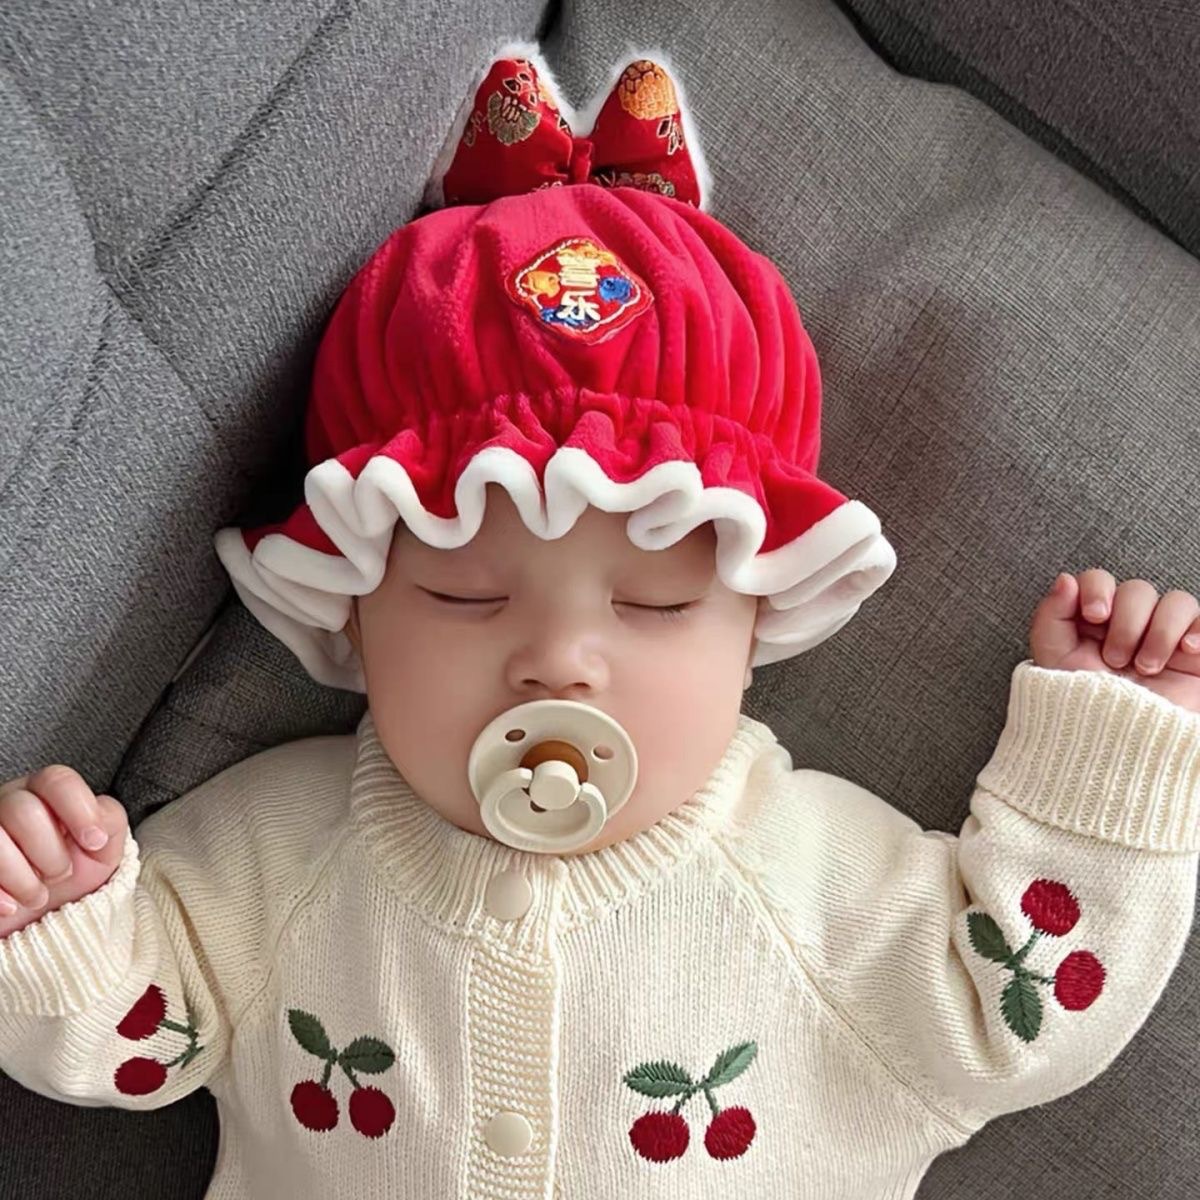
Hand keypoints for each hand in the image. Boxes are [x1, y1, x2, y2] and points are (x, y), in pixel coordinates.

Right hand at [0, 767, 128, 939]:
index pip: (56, 780)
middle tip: (60, 874)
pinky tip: (11, 907)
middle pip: (21, 810)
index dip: (80, 811)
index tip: (95, 842)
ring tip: (38, 897)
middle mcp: (9, 804)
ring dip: (23, 879)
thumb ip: (109, 821)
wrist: (49, 916)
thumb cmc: (77, 872)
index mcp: (46, 794)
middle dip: (50, 852)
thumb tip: (95, 826)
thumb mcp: (104, 848)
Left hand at [1029, 569, 1199, 713]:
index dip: (1097, 588)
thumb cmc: (1082, 706)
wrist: (1120, 749)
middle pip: (1137, 589)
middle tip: (1116, 659)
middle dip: (1126, 622)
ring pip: (1176, 601)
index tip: (1094, 616)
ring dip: (1159, 631)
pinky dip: (1196, 630)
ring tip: (1147, 668)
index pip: (1099, 580)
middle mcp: (1130, 625)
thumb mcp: (1054, 661)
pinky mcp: (1195, 654)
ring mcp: (1166, 638)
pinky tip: (1185, 651)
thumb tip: (1066, 579)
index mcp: (1094, 623)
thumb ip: (1052, 616)